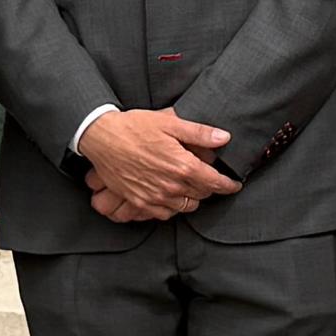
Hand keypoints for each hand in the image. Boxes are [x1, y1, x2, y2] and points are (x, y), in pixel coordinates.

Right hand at [78, 107, 235, 222]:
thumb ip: (200, 133)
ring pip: (185, 206)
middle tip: (208, 177)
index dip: (228, 185)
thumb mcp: (170, 123)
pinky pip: (164, 213)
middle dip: (209, 187)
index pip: (215, 183)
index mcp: (182, 166)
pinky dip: (172, 206)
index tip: (234, 185)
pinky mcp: (139, 202)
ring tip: (190, 185)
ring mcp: (154, 197)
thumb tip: (224, 138)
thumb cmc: (134, 127)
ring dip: (192, 197)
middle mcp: (171, 187)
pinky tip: (171, 194)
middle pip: (202, 195)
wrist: (102, 138)